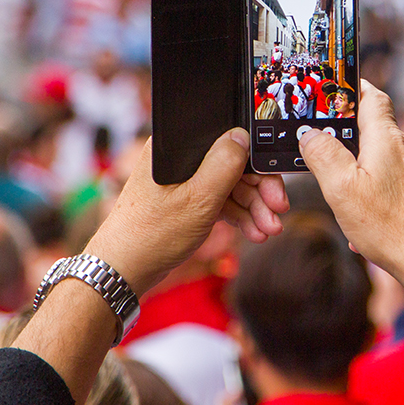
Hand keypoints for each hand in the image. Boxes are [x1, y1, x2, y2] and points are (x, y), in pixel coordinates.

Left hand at [86, 130, 288, 296]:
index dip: (256, 162)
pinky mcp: (184, 199)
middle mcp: (177, 156)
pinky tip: (254, 232)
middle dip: (259, 190)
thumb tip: (242, 134)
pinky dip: (237, 215)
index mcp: (174, 145)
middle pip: (232, 164)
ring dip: (253, 207)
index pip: (226, 141)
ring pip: (229, 185)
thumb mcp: (197, 199)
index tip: (275, 184)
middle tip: (278, 210)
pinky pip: (219, 200)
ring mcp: (181, 179)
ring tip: (268, 230)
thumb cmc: (151, 234)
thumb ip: (224, 164)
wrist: (125, 270)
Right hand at [298, 80, 403, 289]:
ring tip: (349, 203)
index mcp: (386, 138)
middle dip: (351, 142)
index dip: (353, 88)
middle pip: (375, 131)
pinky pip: (399, 185)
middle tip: (327, 158)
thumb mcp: (341, 188)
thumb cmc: (390, 226)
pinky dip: (381, 195)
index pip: (371, 97)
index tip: (337, 88)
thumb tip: (311, 135)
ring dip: (365, 174)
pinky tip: (371, 222)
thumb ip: (322, 154)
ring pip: (385, 161)